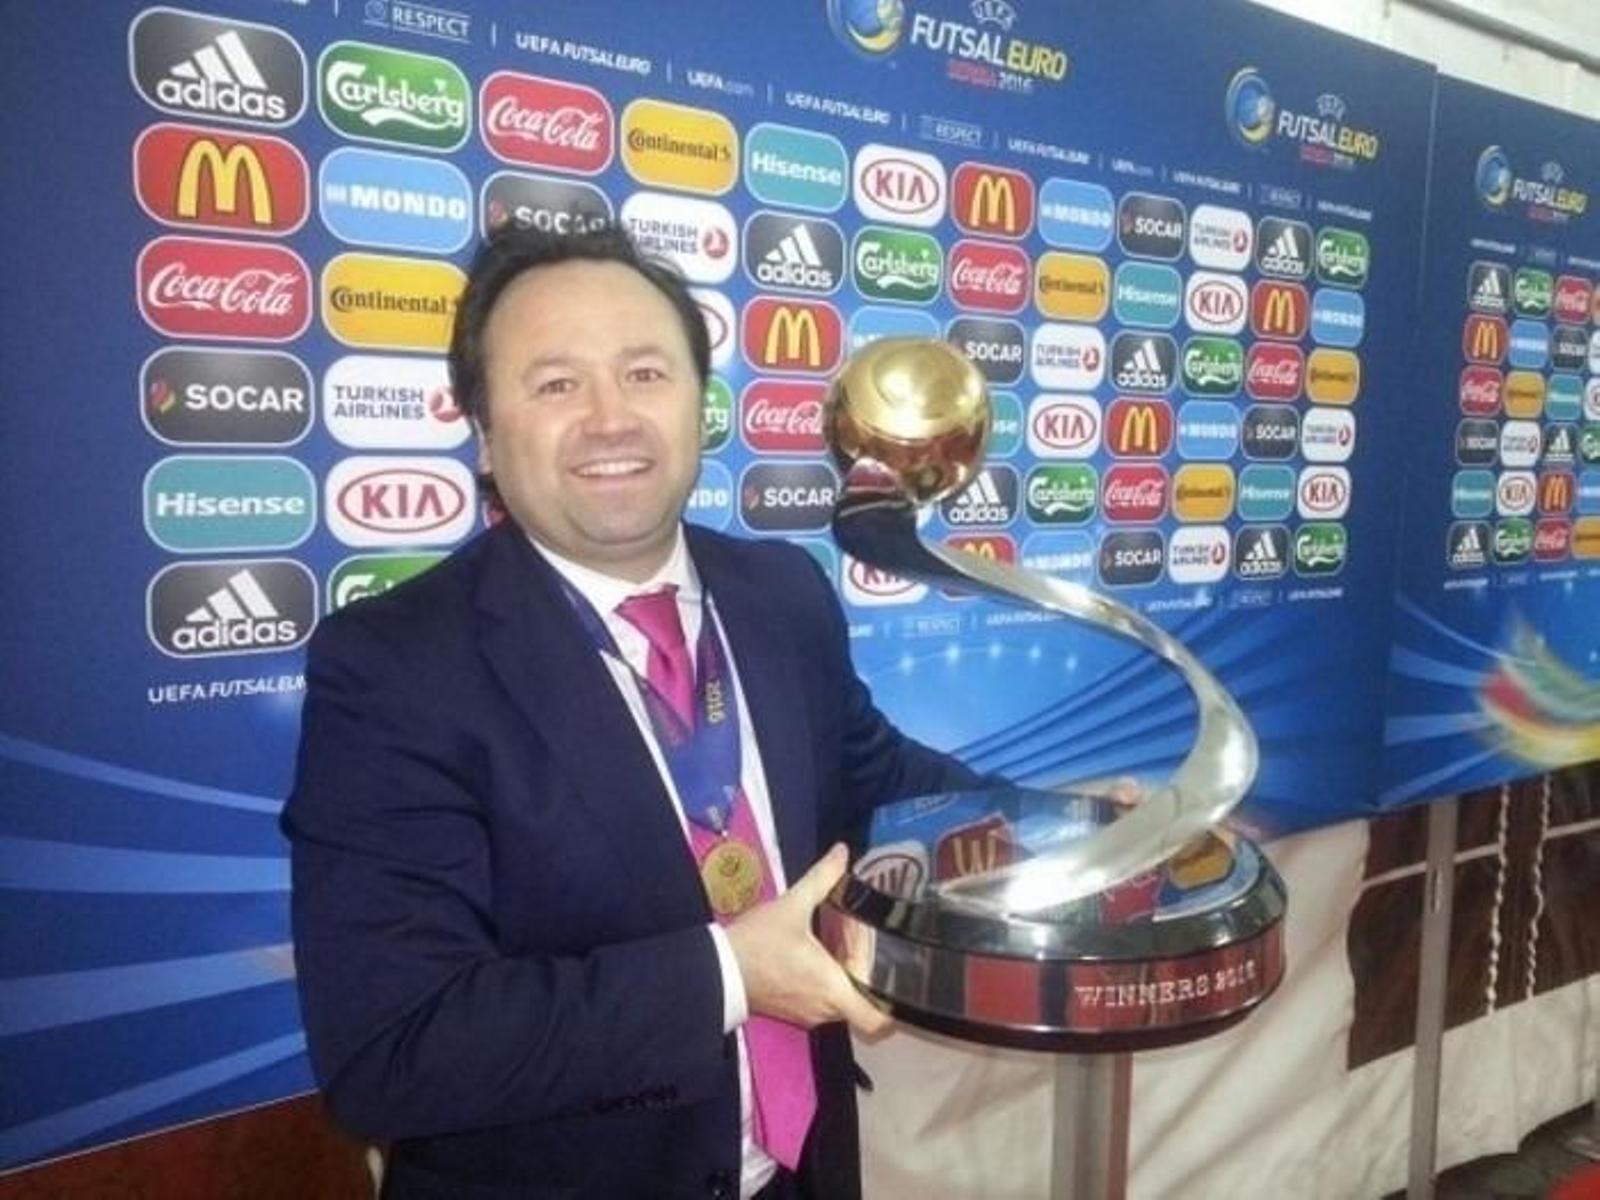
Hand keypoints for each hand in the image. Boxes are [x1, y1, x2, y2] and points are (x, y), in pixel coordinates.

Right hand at [725, 843, 892, 1037]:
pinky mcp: (795, 1008)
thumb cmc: (756, 944)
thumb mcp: (791, 905)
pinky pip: (824, 991)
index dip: (892, 1000)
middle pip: (862, 988)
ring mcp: (809, 1012)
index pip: (877, 1019)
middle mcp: (826, 1008)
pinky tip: (818, 939)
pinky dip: (828, 968)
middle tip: (850, 917)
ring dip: (844, 957)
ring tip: (835, 920)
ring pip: (843, 989)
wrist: (716, 969)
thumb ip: (822, 878)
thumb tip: (842, 852)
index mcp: (833, 989)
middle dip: (860, 949)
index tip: (891, 966)